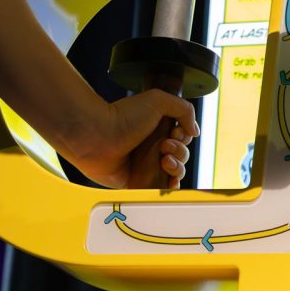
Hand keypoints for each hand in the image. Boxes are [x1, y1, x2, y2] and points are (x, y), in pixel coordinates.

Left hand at [65, 90, 199, 189]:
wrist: (95, 136)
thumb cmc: (123, 117)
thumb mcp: (158, 101)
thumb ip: (184, 110)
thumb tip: (194, 131)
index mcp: (157, 130)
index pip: (182, 137)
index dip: (184, 136)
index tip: (174, 132)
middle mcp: (153, 148)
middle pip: (182, 155)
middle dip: (180, 151)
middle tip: (164, 146)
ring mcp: (145, 166)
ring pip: (175, 172)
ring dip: (177, 167)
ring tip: (164, 161)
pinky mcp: (137, 182)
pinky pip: (159, 189)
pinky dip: (170, 187)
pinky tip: (170, 181)